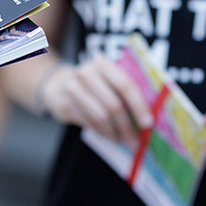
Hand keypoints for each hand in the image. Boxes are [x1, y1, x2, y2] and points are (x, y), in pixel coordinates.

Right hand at [36, 58, 154, 146]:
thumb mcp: (107, 78)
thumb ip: (125, 89)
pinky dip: (103, 133)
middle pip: (113, 105)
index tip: (148, 124)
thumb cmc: (93, 83)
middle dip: (127, 127)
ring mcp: (73, 90)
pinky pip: (89, 124)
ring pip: (101, 117)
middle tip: (136, 141)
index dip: (138, 106)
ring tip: (124, 141)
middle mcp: (86, 74)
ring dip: (115, 133)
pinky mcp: (65, 106)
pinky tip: (111, 136)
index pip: (125, 85)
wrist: (58, 85)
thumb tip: (147, 117)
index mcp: (103, 64)